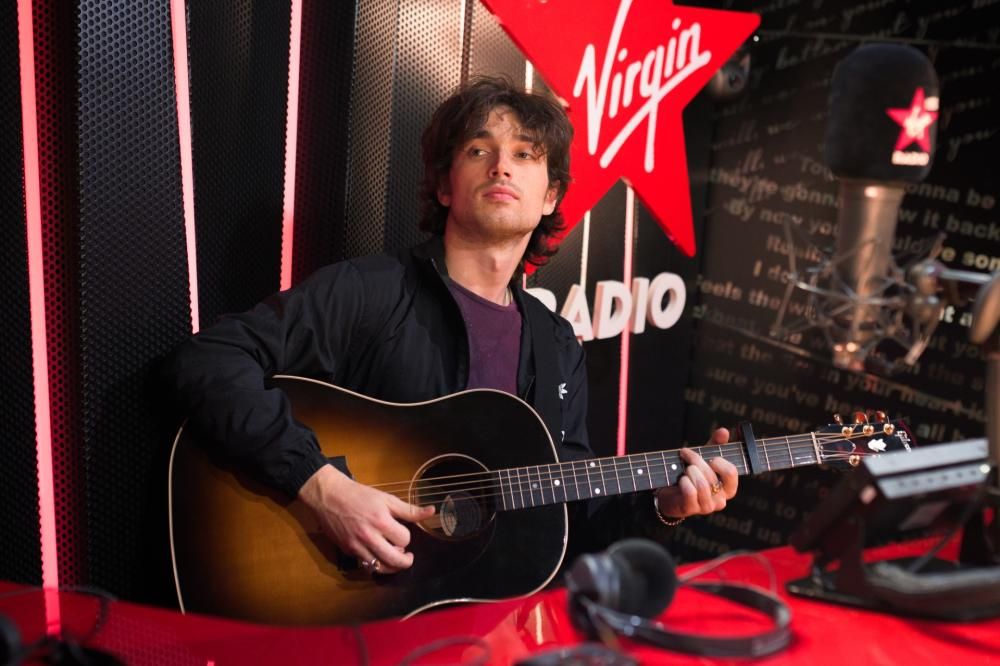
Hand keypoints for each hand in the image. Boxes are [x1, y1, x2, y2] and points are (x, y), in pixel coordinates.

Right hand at [298, 465, 434, 573]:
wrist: (330, 496)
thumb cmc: (359, 495)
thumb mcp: (386, 498)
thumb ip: (409, 509)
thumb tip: (431, 511)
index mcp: (381, 521)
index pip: (404, 539)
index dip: (406, 537)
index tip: (402, 532)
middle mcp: (369, 536)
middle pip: (395, 560)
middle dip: (406, 561)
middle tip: (408, 556)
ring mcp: (357, 546)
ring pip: (380, 568)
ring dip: (391, 566)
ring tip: (395, 558)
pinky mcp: (348, 551)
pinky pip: (366, 567)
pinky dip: (375, 566)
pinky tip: (379, 559)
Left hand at [655, 428, 737, 518]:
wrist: (670, 493)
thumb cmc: (692, 475)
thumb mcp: (705, 458)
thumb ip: (716, 444)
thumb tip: (724, 431)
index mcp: (728, 488)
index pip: (731, 473)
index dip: (719, 462)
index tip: (710, 457)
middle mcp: (721, 499)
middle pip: (712, 476)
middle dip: (696, 460)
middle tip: (685, 453)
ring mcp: (706, 506)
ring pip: (702, 485)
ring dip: (689, 471)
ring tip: (684, 469)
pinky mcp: (691, 509)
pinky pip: (690, 492)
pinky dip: (684, 482)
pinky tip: (681, 479)